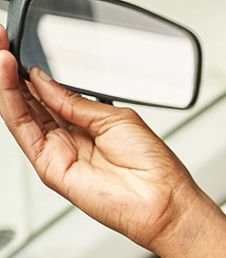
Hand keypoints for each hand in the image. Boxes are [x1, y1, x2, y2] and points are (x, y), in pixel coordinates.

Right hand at [0, 29, 212, 253]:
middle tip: (1, 43)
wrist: (163, 200)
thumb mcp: (115, 118)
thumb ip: (75, 101)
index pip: (49, 95)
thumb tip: (43, 80)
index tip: (19, 48)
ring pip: (20, 113)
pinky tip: (8, 78)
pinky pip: (22, 129)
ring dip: (7, 82)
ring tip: (1, 54)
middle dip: (14, 73)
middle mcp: (69, 139)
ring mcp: (57, 153)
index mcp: (87, 126)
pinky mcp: (49, 166)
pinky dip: (11, 102)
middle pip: (30, 102)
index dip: (32, 72)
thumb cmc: (153, 166)